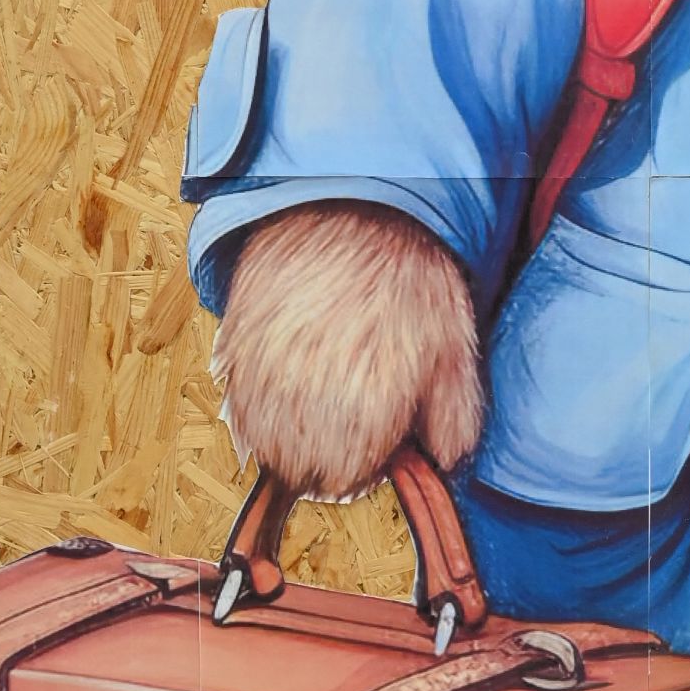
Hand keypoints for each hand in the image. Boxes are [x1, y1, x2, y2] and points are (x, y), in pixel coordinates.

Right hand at [213, 201, 483, 502]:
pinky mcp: (233, 348)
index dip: (370, 456)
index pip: (348, 482)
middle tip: (356, 399)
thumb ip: (454, 424)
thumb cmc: (412, 282)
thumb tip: (445, 463)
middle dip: (329, 446)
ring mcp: (258, 381)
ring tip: (326, 375)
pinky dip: (263, 391)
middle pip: (301, 467)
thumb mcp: (456, 355)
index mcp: (357, 426)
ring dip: (292, 422)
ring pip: (264, 436)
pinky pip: (240, 396)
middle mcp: (298, 414)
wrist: (357, 208)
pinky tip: (297, 356)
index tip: (382, 426)